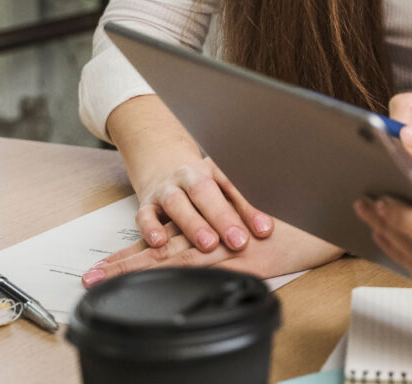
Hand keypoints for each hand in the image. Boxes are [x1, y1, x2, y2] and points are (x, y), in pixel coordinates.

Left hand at [81, 217, 342, 286]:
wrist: (334, 222)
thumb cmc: (306, 225)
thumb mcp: (267, 225)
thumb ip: (239, 231)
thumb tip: (222, 242)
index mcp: (221, 226)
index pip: (174, 237)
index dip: (141, 248)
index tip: (110, 263)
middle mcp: (220, 233)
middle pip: (164, 247)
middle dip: (125, 262)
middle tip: (90, 276)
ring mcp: (230, 245)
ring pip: (173, 255)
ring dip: (134, 268)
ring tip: (99, 279)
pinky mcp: (245, 257)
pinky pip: (201, 264)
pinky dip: (172, 270)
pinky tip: (150, 277)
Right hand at [131, 154, 273, 254]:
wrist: (163, 166)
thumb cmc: (201, 186)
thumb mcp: (223, 190)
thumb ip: (243, 209)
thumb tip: (267, 231)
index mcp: (214, 170)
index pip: (234, 188)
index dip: (250, 209)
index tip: (264, 230)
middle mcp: (189, 176)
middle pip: (205, 193)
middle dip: (223, 218)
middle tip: (239, 241)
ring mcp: (166, 189)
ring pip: (177, 203)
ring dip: (193, 224)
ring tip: (208, 244)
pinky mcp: (146, 205)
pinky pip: (144, 215)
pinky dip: (150, 228)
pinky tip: (160, 241)